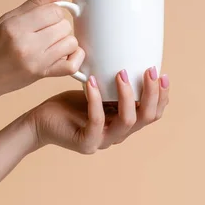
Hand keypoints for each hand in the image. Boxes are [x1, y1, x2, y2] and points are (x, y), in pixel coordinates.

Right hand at [0, 0, 84, 101]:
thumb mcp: (6, 18)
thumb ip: (36, 3)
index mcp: (15, 26)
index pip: (54, 10)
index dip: (53, 12)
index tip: (46, 17)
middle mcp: (27, 43)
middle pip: (64, 26)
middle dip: (58, 26)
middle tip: (45, 32)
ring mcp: (36, 61)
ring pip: (71, 43)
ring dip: (66, 42)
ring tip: (52, 44)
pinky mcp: (42, 75)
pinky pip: (72, 66)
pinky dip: (75, 58)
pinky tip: (66, 55)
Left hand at [30, 67, 169, 153]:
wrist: (42, 122)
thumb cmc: (71, 106)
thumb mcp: (100, 94)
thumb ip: (116, 88)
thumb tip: (131, 62)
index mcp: (126, 124)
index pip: (153, 114)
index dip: (162, 97)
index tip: (162, 74)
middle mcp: (119, 135)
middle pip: (147, 117)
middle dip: (152, 93)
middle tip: (149, 70)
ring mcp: (103, 141)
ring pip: (128, 120)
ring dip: (127, 94)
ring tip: (121, 73)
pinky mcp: (86, 142)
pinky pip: (97, 121)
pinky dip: (96, 99)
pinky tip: (92, 82)